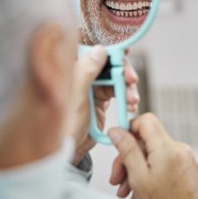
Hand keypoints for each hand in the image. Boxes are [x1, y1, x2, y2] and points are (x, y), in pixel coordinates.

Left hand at [68, 48, 139, 164]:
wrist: (69, 150)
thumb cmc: (65, 126)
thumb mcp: (75, 98)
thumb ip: (85, 73)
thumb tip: (100, 50)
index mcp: (72, 70)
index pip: (92, 51)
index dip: (108, 48)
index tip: (124, 50)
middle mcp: (83, 75)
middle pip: (108, 63)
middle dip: (123, 71)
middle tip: (132, 80)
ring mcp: (92, 87)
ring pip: (115, 78)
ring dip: (128, 87)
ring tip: (132, 100)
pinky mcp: (100, 99)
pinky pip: (118, 92)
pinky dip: (126, 97)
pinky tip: (130, 105)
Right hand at [108, 113, 197, 198]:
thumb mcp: (138, 177)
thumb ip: (127, 150)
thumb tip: (116, 130)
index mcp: (167, 148)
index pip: (146, 120)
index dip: (130, 128)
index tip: (119, 142)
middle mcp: (178, 147)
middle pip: (146, 139)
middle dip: (128, 156)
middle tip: (117, 176)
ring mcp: (183, 155)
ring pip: (151, 151)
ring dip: (135, 167)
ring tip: (126, 189)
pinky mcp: (184, 162)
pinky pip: (160, 158)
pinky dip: (148, 170)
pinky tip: (139, 188)